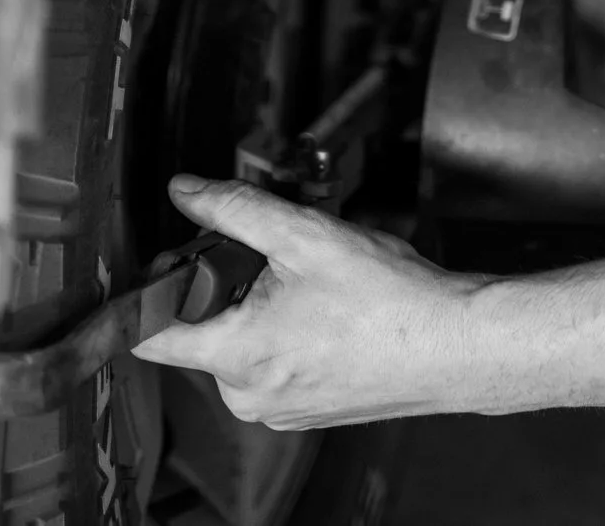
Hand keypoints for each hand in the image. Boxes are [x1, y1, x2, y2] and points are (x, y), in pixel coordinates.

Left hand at [129, 177, 488, 428]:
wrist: (454, 345)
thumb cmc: (392, 301)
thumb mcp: (304, 234)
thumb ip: (234, 208)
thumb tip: (187, 191)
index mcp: (238, 357)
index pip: (149, 334)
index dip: (152, 289)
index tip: (169, 260)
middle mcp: (249, 396)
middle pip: (199, 334)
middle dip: (223, 290)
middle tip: (269, 260)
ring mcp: (278, 410)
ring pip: (237, 349)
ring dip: (256, 313)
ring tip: (308, 288)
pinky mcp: (304, 411)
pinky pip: (270, 367)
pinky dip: (284, 337)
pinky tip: (324, 315)